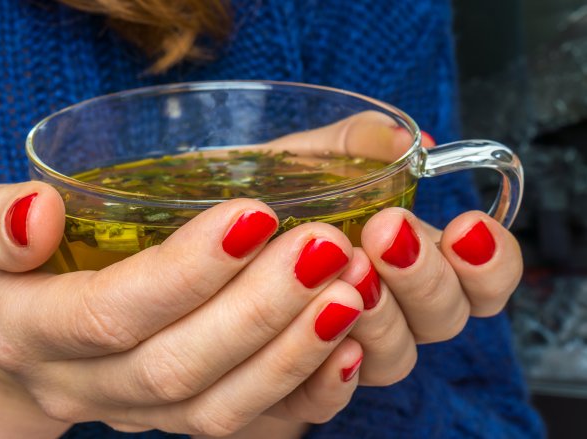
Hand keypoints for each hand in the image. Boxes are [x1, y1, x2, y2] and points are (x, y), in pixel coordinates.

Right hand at [0, 182, 366, 435]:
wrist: (13, 344)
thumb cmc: (6, 271)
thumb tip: (37, 210)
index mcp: (27, 333)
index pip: (110, 312)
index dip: (184, 271)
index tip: (256, 213)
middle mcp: (84, 387)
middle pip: (177, 366)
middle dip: (258, 310)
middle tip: (325, 247)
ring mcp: (135, 415)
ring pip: (219, 408)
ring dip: (294, 352)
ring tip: (352, 289)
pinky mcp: (177, 420)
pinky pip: (245, 426)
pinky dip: (303, 392)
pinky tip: (350, 346)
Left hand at [259, 114, 522, 390]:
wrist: (186, 246)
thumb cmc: (248, 202)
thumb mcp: (296, 163)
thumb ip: (350, 146)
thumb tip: (400, 140)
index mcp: (401, 257)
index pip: (478, 280)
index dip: (491, 263)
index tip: (468, 225)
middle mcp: (385, 310)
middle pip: (443, 321)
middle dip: (425, 277)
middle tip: (388, 232)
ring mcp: (342, 352)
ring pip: (393, 361)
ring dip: (380, 318)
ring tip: (347, 270)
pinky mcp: (290, 388)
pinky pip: (322, 403)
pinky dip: (332, 378)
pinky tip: (332, 348)